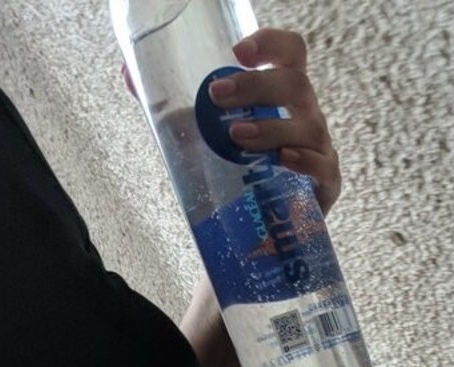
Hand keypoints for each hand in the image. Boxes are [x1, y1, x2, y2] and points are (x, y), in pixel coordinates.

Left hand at [122, 28, 340, 217]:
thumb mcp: (204, 134)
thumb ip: (173, 105)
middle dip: (256, 87)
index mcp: (283, 95)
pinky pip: (323, 167)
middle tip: (217, 96)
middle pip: (296, 84)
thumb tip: (128, 74)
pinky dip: (303, 161)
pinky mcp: (325, 187)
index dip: (271, 43)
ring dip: (271, 127)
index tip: (237, 51)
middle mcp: (306, 116)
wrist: (259, 236)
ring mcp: (319, 150)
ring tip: (236, 138)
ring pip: (309, 126)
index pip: (291, 53)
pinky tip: (280, 161)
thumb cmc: (236, 173)